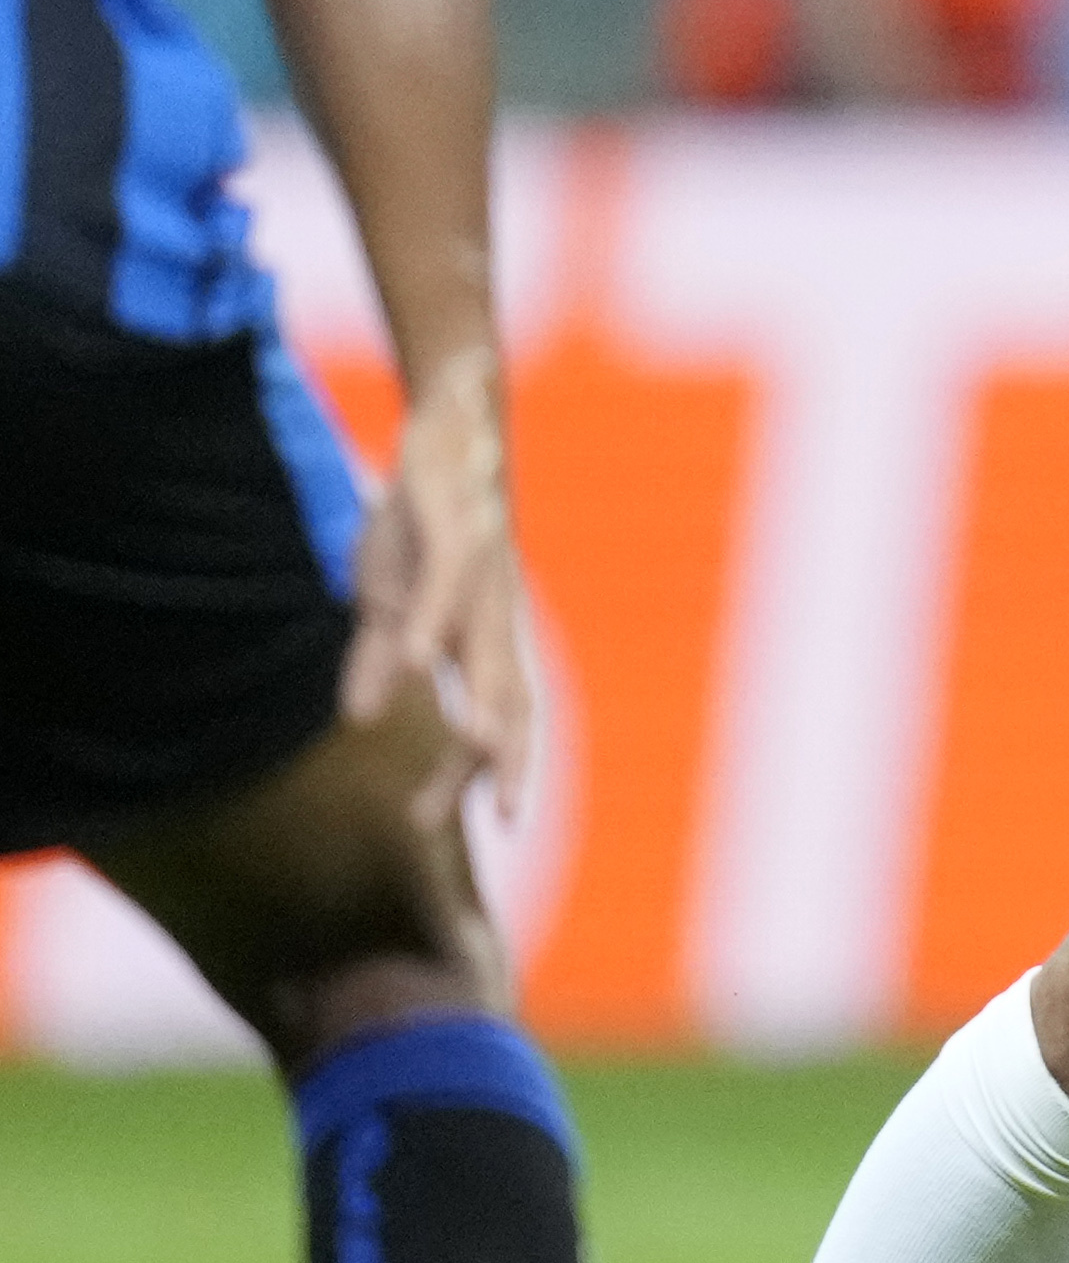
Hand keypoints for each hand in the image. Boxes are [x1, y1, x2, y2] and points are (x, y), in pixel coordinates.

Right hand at [342, 350, 532, 830]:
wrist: (450, 435)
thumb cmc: (424, 525)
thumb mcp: (389, 601)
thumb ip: (380, 661)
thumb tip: (363, 717)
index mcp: (478, 640)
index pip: (497, 719)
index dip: (496, 771)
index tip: (494, 828)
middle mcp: (492, 619)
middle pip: (510, 700)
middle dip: (508, 760)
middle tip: (505, 818)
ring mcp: (480, 581)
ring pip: (490, 652)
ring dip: (484, 702)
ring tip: (478, 750)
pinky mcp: (456, 537)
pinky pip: (444, 591)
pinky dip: (428, 628)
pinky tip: (415, 662)